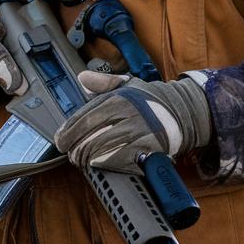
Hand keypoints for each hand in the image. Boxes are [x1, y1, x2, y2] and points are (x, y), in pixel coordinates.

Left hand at [54, 70, 212, 173]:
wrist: (182, 111)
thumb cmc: (150, 100)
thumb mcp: (128, 84)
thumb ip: (104, 82)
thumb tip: (82, 78)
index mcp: (117, 99)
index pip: (82, 119)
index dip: (67, 133)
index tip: (60, 141)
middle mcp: (125, 115)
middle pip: (87, 139)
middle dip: (75, 149)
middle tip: (72, 153)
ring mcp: (136, 133)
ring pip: (99, 152)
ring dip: (87, 158)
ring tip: (84, 159)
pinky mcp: (146, 149)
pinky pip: (119, 161)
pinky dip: (107, 164)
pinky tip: (101, 164)